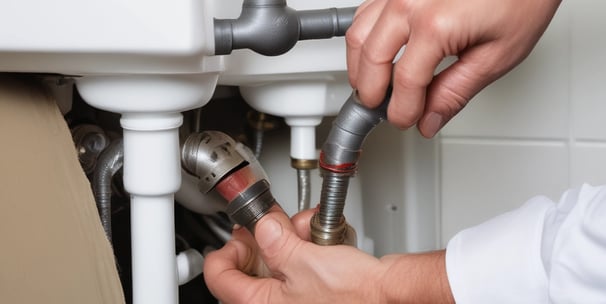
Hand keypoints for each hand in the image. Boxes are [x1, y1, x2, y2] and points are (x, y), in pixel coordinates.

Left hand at [204, 206, 453, 302]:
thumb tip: (262, 227)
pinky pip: (298, 268)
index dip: (227, 246)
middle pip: (250, 266)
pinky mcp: (313, 294)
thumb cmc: (355, 296)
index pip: (220, 276)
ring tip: (309, 229)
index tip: (241, 231)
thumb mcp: (304, 260)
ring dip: (291, 239)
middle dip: (267, 237)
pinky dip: (306, 249)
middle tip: (276, 224)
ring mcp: (294, 301)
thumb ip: (274, 240)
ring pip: (276, 263)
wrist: (390, 297)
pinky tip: (321, 240)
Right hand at [346, 0, 561, 136]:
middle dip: (373, 95)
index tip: (406, 120)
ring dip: (361, 67)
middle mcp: (410, 2)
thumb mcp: (497, 55)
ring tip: (377, 86)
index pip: (404, 84)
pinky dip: (364, 39)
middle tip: (384, 110)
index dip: (402, 110)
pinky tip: (377, 53)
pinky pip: (364, 14)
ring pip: (358, 36)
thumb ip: (455, 92)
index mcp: (436, 24)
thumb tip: (429, 120)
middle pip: (371, 60)